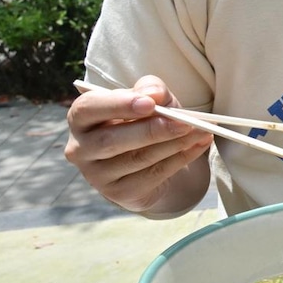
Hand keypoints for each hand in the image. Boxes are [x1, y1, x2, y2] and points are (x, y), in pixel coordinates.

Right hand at [64, 76, 212, 214]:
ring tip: (202, 130)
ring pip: (137, 159)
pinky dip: (181, 158)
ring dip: (174, 144)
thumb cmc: (141, 120)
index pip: (88, 109)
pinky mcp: (119, 193)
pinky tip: (199, 145)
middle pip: (111, 140)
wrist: (146, 158)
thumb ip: (150, 90)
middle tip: (184, 122)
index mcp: (81, 118)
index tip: (150, 104)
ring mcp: (97, 175)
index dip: (118, 105)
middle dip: (151, 130)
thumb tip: (154, 95)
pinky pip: (153, 175)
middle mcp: (80, 148)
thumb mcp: (147, 99)